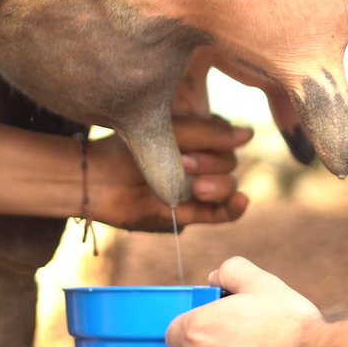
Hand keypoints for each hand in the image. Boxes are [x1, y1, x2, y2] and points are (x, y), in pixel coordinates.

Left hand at [86, 115, 251, 230]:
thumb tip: (249, 135)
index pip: (227, 138)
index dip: (218, 139)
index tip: (192, 142)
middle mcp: (199, 164)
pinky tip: (240, 201)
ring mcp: (194, 189)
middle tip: (185, 163)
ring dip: (219, 186)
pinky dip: (233, 209)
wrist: (98, 179)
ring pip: (228, 187)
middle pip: (230, 163)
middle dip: (212, 163)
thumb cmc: (128, 149)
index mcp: (195, 139)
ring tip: (196, 187)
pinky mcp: (188, 214)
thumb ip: (208, 133)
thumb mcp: (170, 132)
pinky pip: (220, 214)